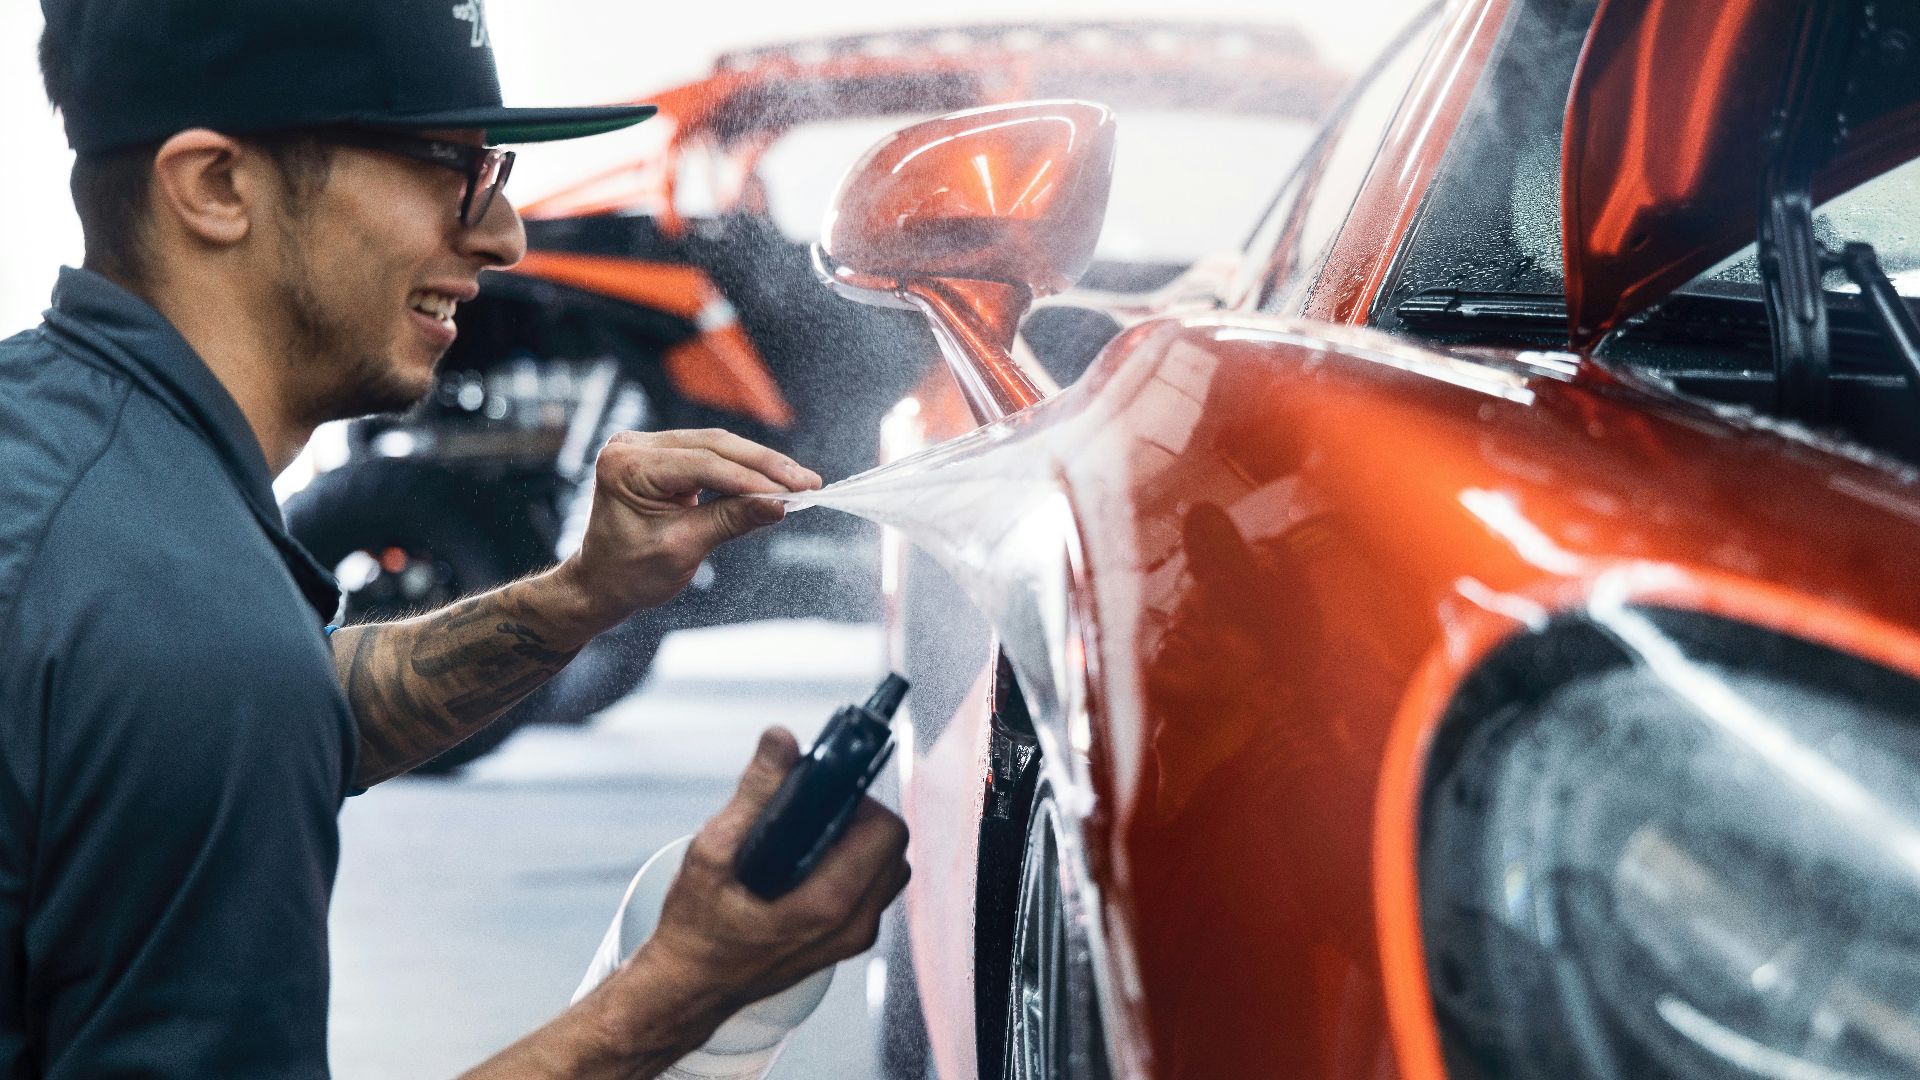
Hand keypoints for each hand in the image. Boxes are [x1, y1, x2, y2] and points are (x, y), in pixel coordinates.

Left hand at [561, 429, 821, 626]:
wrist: (601, 582)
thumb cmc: (629, 572)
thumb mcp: (683, 548)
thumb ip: (731, 520)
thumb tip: (778, 504)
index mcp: (627, 466)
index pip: (702, 464)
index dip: (751, 479)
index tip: (793, 492)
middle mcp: (633, 445)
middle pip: (713, 445)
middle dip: (764, 465)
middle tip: (807, 481)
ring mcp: (645, 445)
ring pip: (716, 445)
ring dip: (759, 464)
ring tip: (799, 480)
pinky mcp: (661, 454)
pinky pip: (709, 454)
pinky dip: (741, 468)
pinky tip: (772, 479)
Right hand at [639, 728, 910, 1011]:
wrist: (689, 988)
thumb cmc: (696, 929)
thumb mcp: (713, 852)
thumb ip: (754, 794)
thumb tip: (781, 740)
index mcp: (829, 905)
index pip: (886, 831)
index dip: (859, 797)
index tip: (825, 786)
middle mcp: (852, 925)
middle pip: (891, 846)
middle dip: (857, 816)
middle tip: (808, 809)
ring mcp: (852, 937)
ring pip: (886, 868)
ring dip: (855, 841)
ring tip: (803, 834)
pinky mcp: (845, 941)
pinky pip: (870, 889)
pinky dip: (848, 864)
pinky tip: (802, 860)